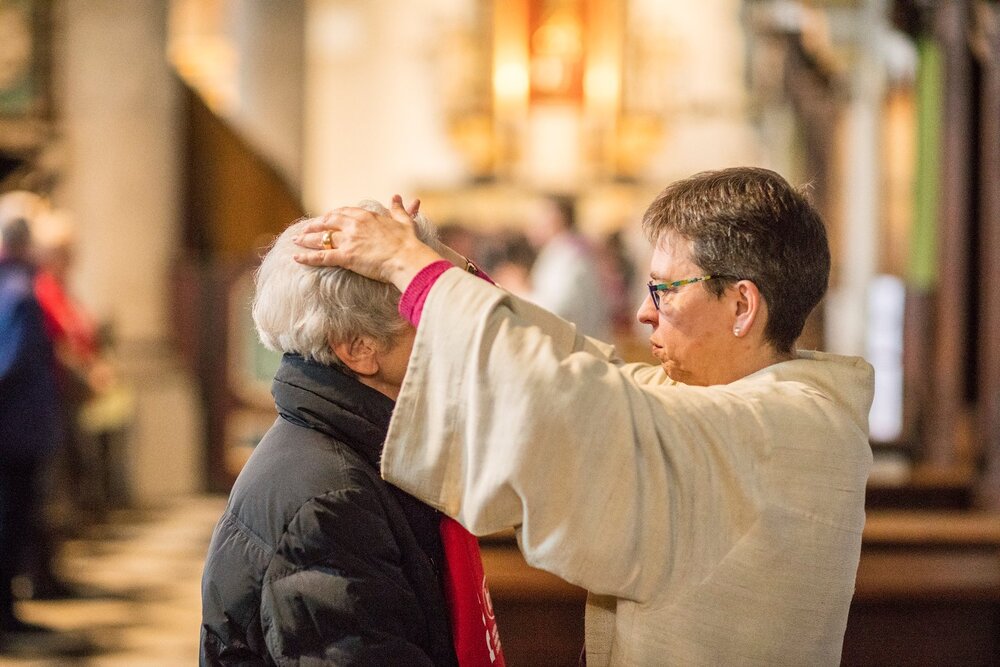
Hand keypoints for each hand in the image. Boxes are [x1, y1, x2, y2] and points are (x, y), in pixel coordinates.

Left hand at [293, 195, 443, 289]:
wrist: (407, 258)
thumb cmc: (408, 242)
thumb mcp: (404, 221)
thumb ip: (398, 209)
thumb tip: (397, 197)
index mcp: (366, 216)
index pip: (343, 212)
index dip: (331, 216)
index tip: (325, 219)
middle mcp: (354, 225)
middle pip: (328, 222)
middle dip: (315, 226)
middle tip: (305, 230)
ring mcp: (348, 240)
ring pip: (322, 238)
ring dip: (307, 239)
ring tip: (296, 241)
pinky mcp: (346, 256)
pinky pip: (322, 256)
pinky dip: (308, 257)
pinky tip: (297, 257)